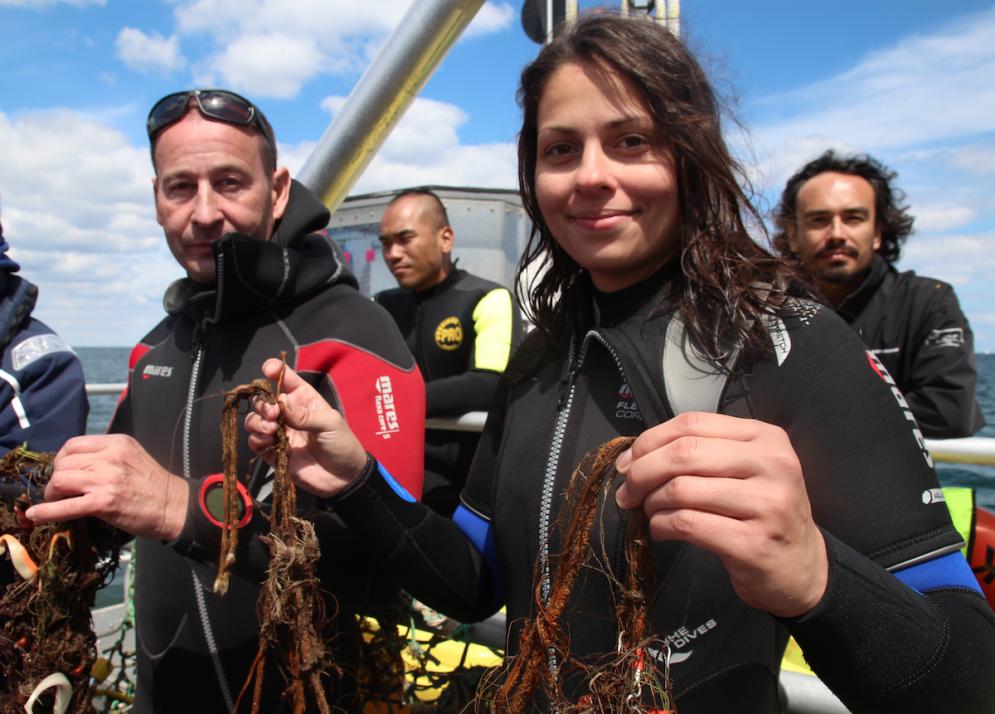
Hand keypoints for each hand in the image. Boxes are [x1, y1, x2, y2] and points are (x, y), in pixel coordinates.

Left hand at [25, 434, 188, 539]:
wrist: (174, 507)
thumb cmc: (155, 485)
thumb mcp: (133, 457)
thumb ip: (108, 455)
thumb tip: (76, 465)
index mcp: (118, 442)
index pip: (73, 444)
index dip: (61, 459)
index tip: (63, 471)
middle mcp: (110, 457)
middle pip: (63, 463)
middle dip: (55, 478)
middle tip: (59, 491)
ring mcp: (106, 479)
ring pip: (60, 480)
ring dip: (52, 493)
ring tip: (56, 501)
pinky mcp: (103, 502)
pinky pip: (65, 506)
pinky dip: (46, 511)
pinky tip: (36, 515)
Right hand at [245, 359, 367, 497]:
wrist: (344, 478)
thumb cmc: (342, 444)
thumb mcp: (330, 423)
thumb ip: (304, 414)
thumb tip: (280, 403)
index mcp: (304, 399)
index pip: (284, 379)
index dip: (274, 370)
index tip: (268, 370)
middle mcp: (288, 413)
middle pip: (263, 399)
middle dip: (263, 403)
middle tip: (273, 414)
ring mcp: (279, 432)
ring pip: (255, 420)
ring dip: (257, 422)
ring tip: (271, 430)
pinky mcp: (273, 452)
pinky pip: (255, 441)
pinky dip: (257, 439)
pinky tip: (268, 441)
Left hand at [614, 412, 827, 617]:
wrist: (802, 569)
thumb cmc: (764, 514)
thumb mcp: (746, 470)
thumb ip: (703, 453)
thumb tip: (636, 455)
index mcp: (765, 438)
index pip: (692, 424)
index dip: (650, 440)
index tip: (629, 461)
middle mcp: (772, 464)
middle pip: (683, 454)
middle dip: (642, 472)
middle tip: (628, 491)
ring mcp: (767, 504)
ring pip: (681, 490)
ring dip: (652, 503)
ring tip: (649, 513)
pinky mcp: (753, 543)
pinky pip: (688, 524)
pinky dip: (662, 526)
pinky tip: (661, 530)